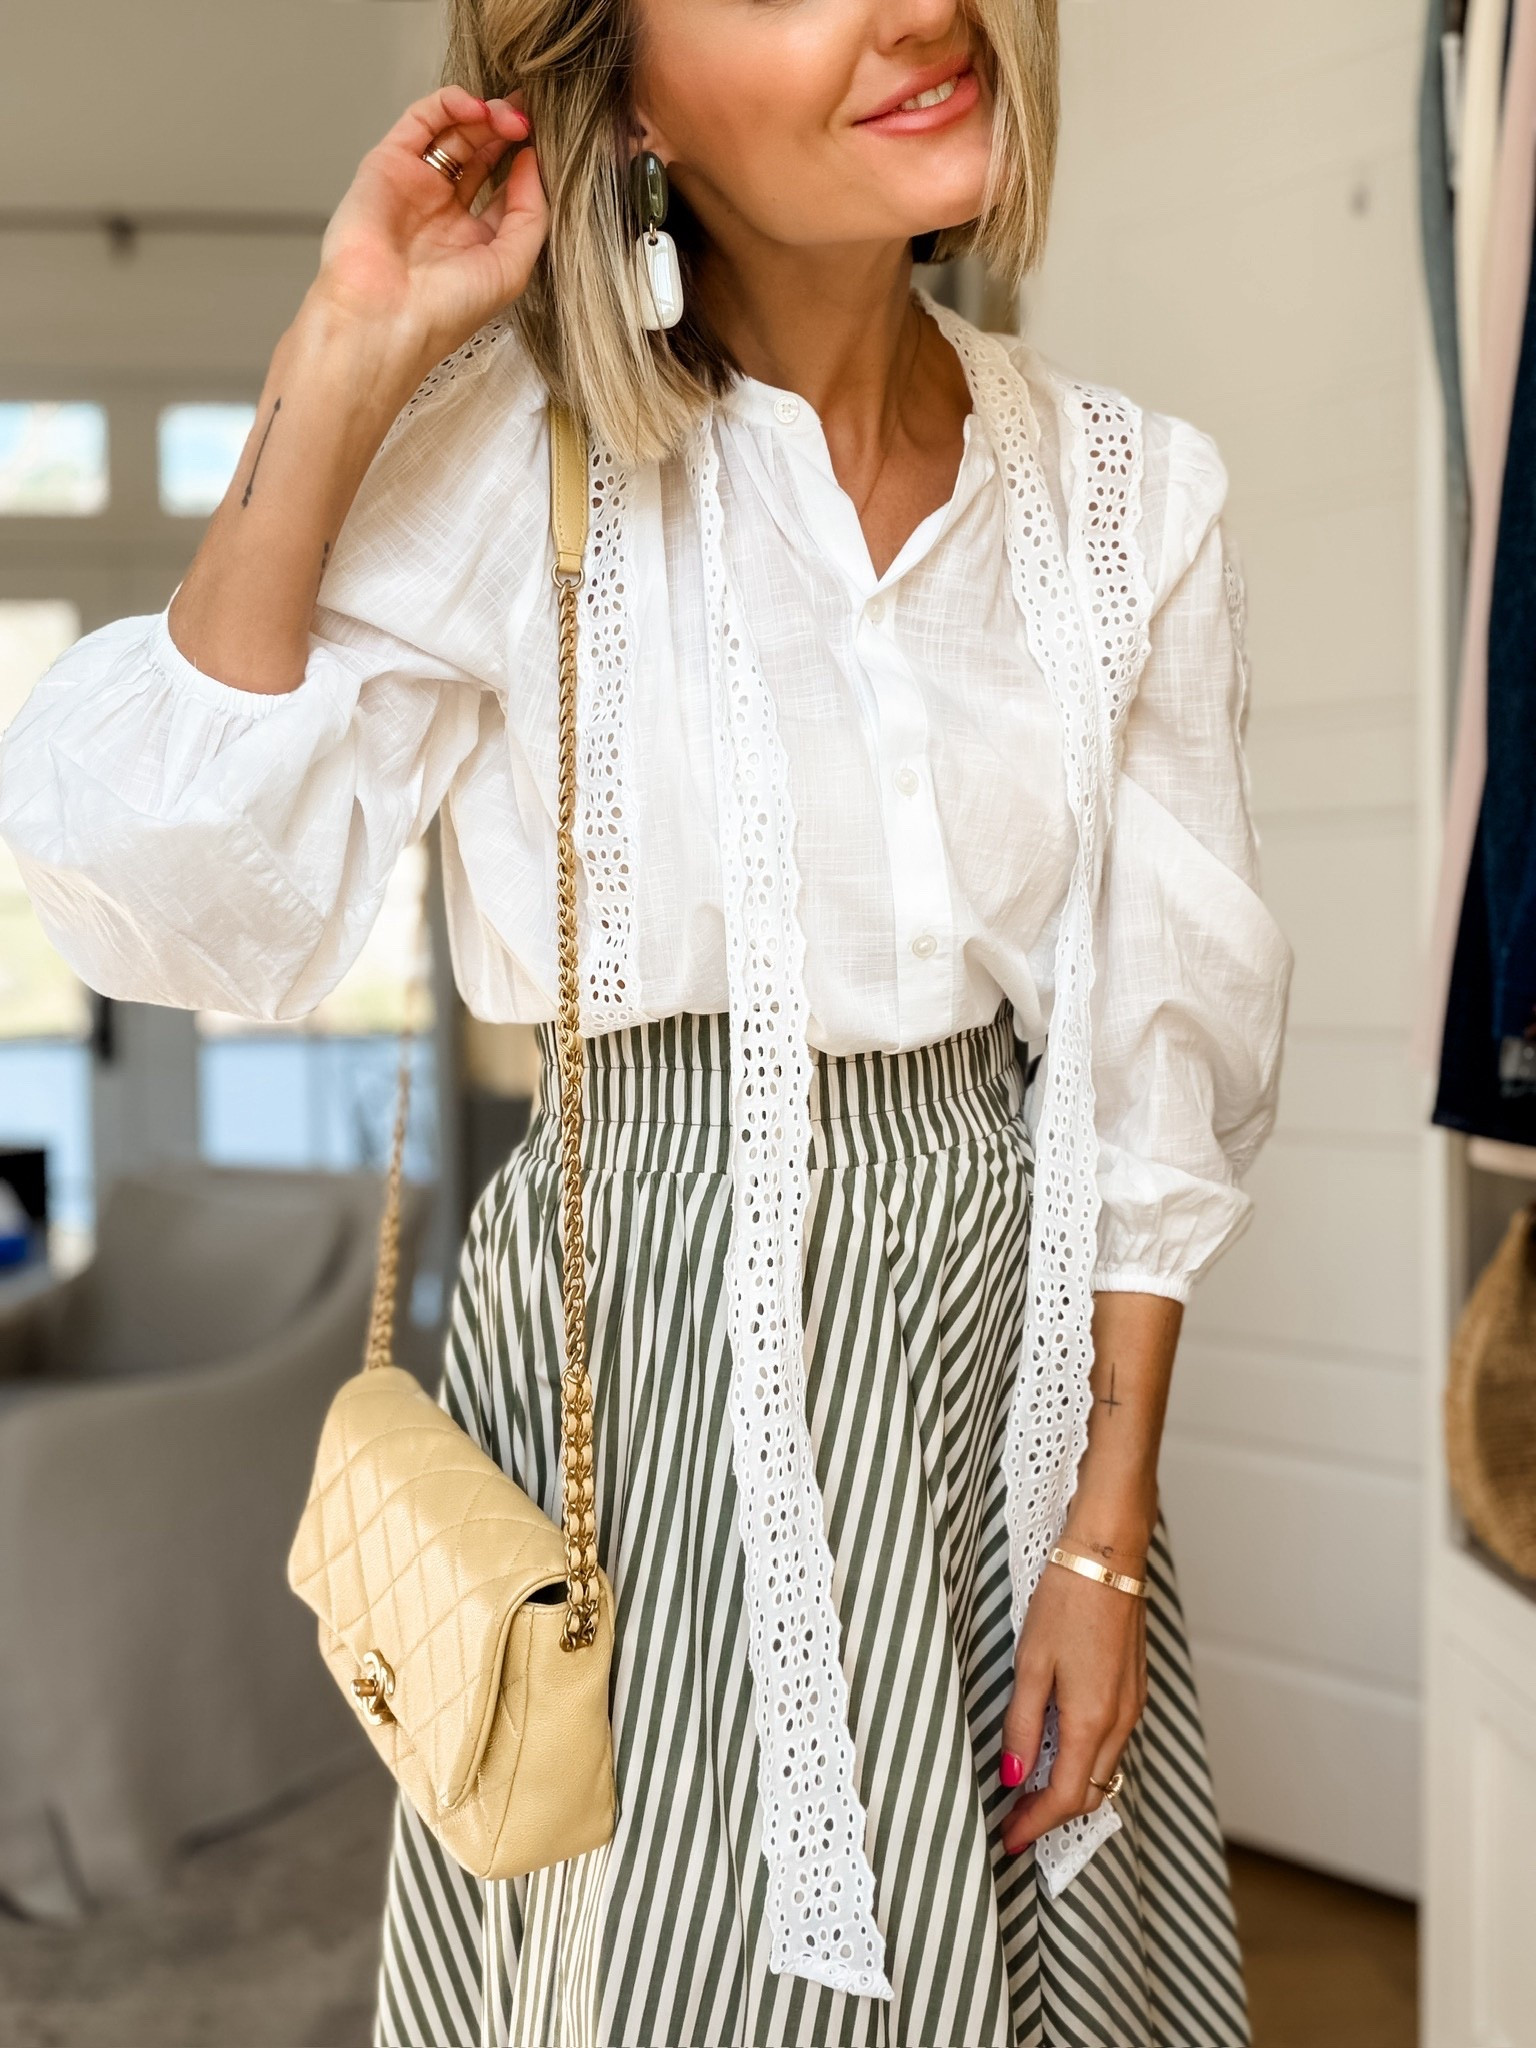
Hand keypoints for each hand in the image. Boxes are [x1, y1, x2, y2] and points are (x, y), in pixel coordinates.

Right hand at [305, 83, 548, 381]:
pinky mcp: (386, 163)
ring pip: (453, 131)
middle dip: (508, 130)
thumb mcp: (511, 267)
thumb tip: (532, 162)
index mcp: (474, 240)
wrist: (381, 319)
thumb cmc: (443, 312)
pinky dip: (448, 103)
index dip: (527, 162)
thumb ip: (531, 214)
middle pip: (481, 152)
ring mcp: (414, 185)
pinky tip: (476, 107)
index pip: (505, 187)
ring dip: (484, 115)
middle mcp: (443, 210)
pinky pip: (420, 120)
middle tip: (530, 117)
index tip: (549, 145)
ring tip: (509, 115)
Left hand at [997, 1547, 1148, 1853]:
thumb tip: (1015, 1776)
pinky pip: (1112, 1745)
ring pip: (1104, 1771)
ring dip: (1069, 1790)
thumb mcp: (1031, 1665)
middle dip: (1051, 1815)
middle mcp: (1120, 1721)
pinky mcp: (1133, 1689)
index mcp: (1093, 1720)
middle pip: (1089, 1793)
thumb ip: (1024, 1726)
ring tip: (1030, 1794)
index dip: (1035, 1824)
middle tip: (1014, 1822)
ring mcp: (1132, 1705)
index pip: (1064, 1797)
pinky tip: (1059, 1754)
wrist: (1107, 1557)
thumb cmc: (1067, 1601)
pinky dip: (1086, 1763)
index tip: (1009, 1839)